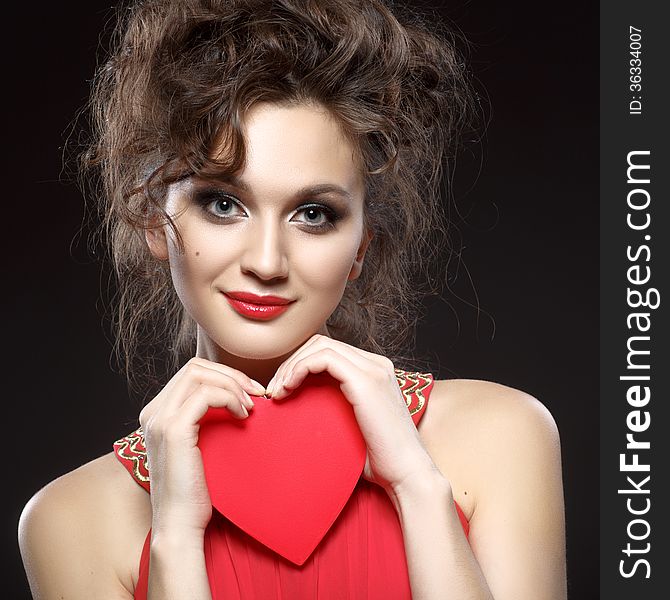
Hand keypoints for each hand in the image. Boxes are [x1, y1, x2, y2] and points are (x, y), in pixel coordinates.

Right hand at [139, 357, 264, 538]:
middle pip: (194, 367)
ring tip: (251, 405)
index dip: (224, 375)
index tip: (251, 392)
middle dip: (231, 374)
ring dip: (232, 384)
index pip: (191, 373)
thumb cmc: (194, 490)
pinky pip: (206, 394)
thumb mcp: (198, 446)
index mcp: (157, 413)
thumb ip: (203, 419)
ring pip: (199, 374)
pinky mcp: (173, 430)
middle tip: (257, 393)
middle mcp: (153, 412)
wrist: (180, 525)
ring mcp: (159, 420)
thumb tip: (233, 395)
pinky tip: (243, 415)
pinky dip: (230, 397)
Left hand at [266, 335, 438, 495]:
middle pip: (321, 343)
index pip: (329, 351)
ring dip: (292, 365)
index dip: (300, 364)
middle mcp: (376, 364)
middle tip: (275, 389)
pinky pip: (323, 359)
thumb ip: (336, 405)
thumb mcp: (353, 424)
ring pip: (320, 346)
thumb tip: (304, 403)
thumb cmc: (380, 459)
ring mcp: (373, 370)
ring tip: (279, 391)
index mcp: (375, 371)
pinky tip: (289, 389)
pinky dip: (299, 369)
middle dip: (292, 362)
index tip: (282, 389)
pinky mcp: (365, 381)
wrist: (407, 474)